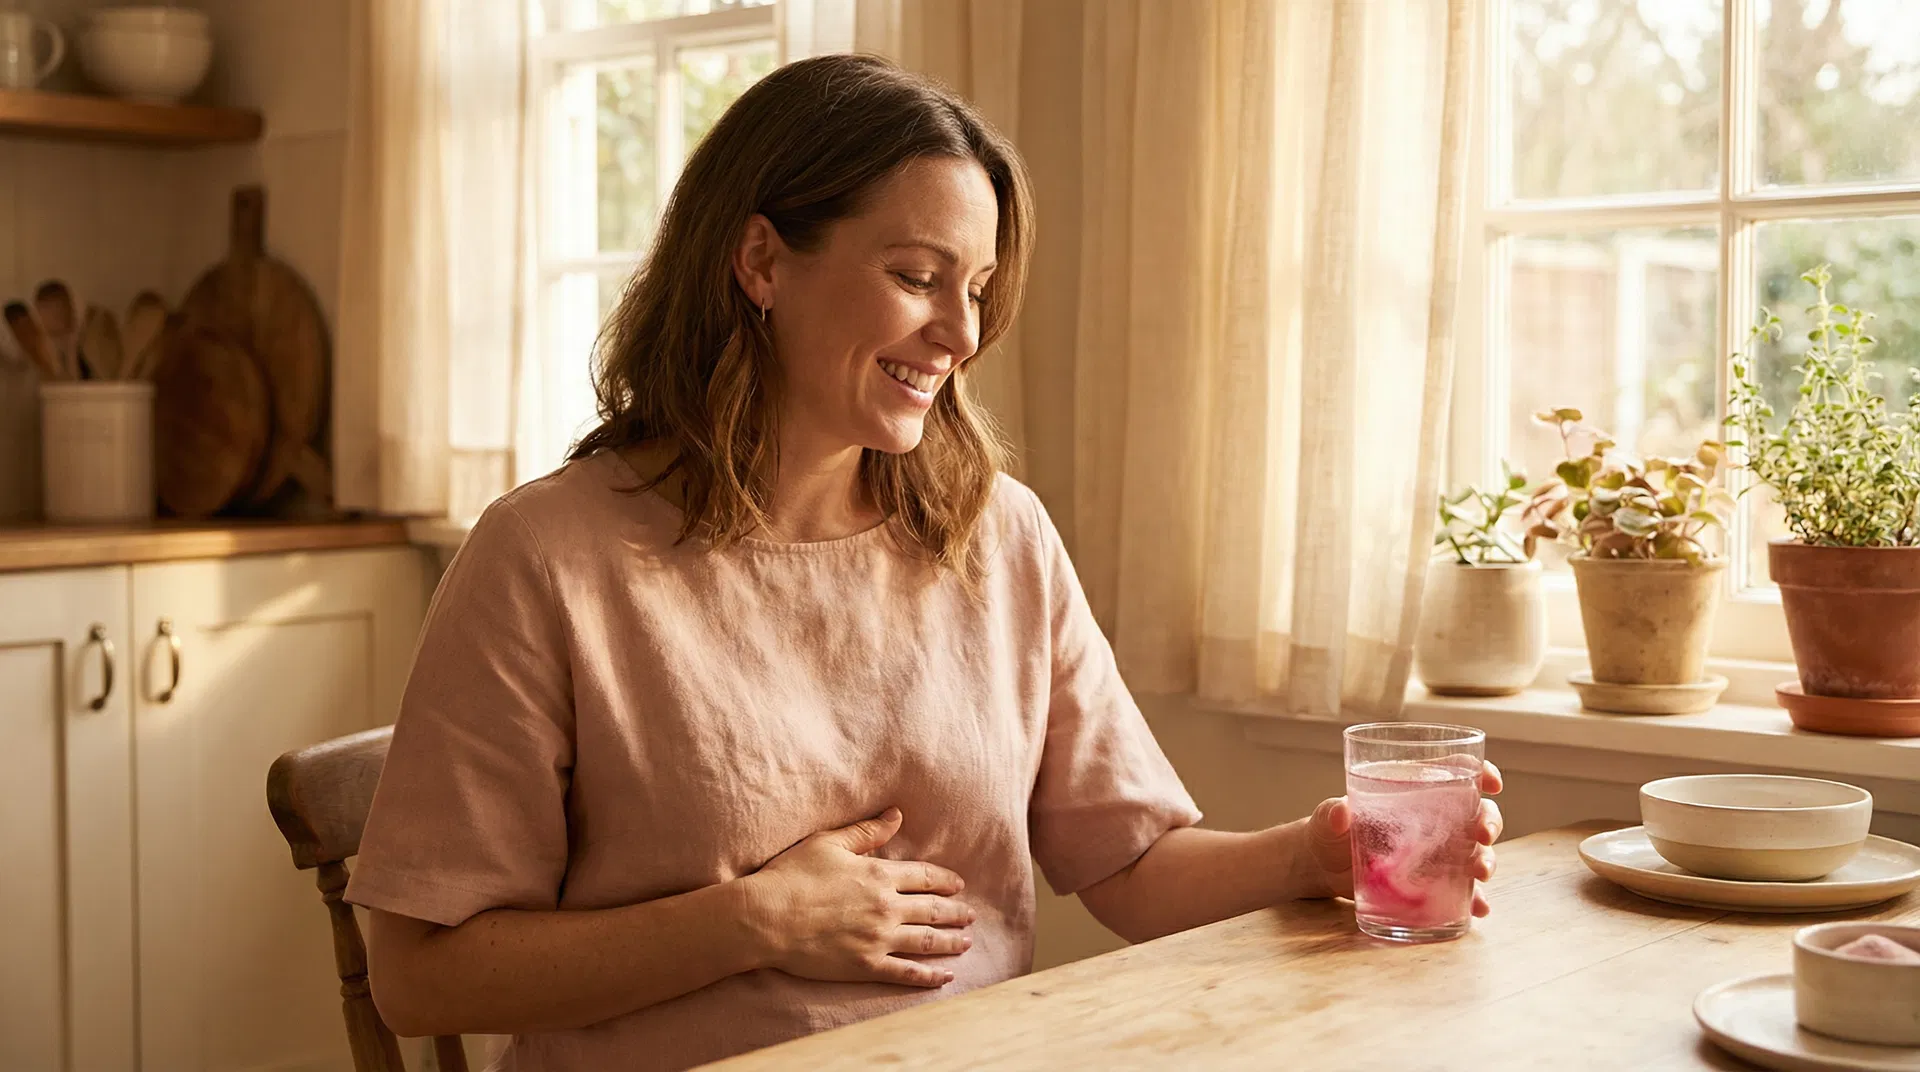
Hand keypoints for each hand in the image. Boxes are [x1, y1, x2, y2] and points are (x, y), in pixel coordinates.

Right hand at [746, 807, 972, 987]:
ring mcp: (878, 939)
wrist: (766, 918)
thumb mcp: (829, 843)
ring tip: (967, 942)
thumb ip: (867, 831)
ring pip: (927, 941)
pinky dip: (929, 976)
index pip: (924, 876)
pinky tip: (945, 977)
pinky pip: (906, 972)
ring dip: (951, 942)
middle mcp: (886, 907)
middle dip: (956, 912)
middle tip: (971, 916)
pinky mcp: (866, 966)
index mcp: (879, 875)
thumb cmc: (792, 876)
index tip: (959, 885)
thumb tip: (897, 814)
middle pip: (932, 909)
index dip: (945, 880)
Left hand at [1299, 761, 1505, 915]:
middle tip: (1483, 835)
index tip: (1492, 783)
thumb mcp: (1328, 818)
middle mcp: (1435, 819)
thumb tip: (1341, 812)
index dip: (1480, 773)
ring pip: (1476, 851)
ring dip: (1486, 860)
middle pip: (1477, 813)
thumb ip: (1333, 813)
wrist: (1323, 867)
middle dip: (1489, 822)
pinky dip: (1474, 899)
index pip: (1457, 773)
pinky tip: (1478, 909)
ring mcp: (1437, 852)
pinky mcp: (1431, 882)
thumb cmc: (1330, 829)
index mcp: (1415, 791)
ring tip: (1481, 873)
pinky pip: (1461, 890)